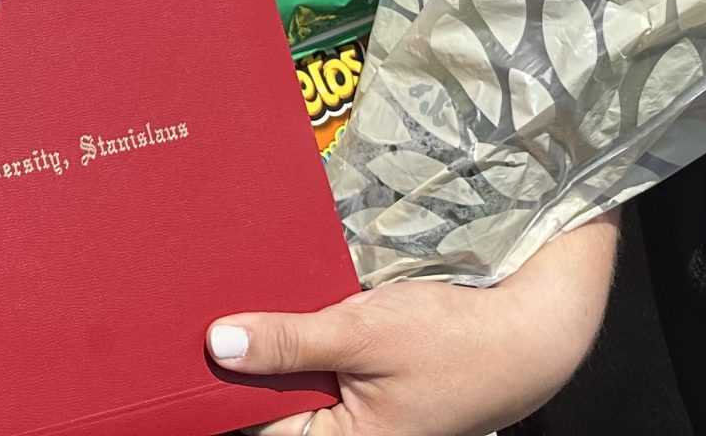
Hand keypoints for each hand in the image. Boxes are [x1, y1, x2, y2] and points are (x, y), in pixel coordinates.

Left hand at [209, 216, 617, 435]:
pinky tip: (274, 284)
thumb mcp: (364, 336)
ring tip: (223, 289)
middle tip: (188, 305)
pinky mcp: (372, 371)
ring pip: (295, 368)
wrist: (535, 329)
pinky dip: (299, 320)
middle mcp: (349, 429)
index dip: (215, 386)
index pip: (256, 423)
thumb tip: (219, 345)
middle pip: (272, 394)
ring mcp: (361, 401)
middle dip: (239, 352)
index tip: (171, 351)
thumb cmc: (457, 342)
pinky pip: (321, 351)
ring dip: (269, 332)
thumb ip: (290, 343)